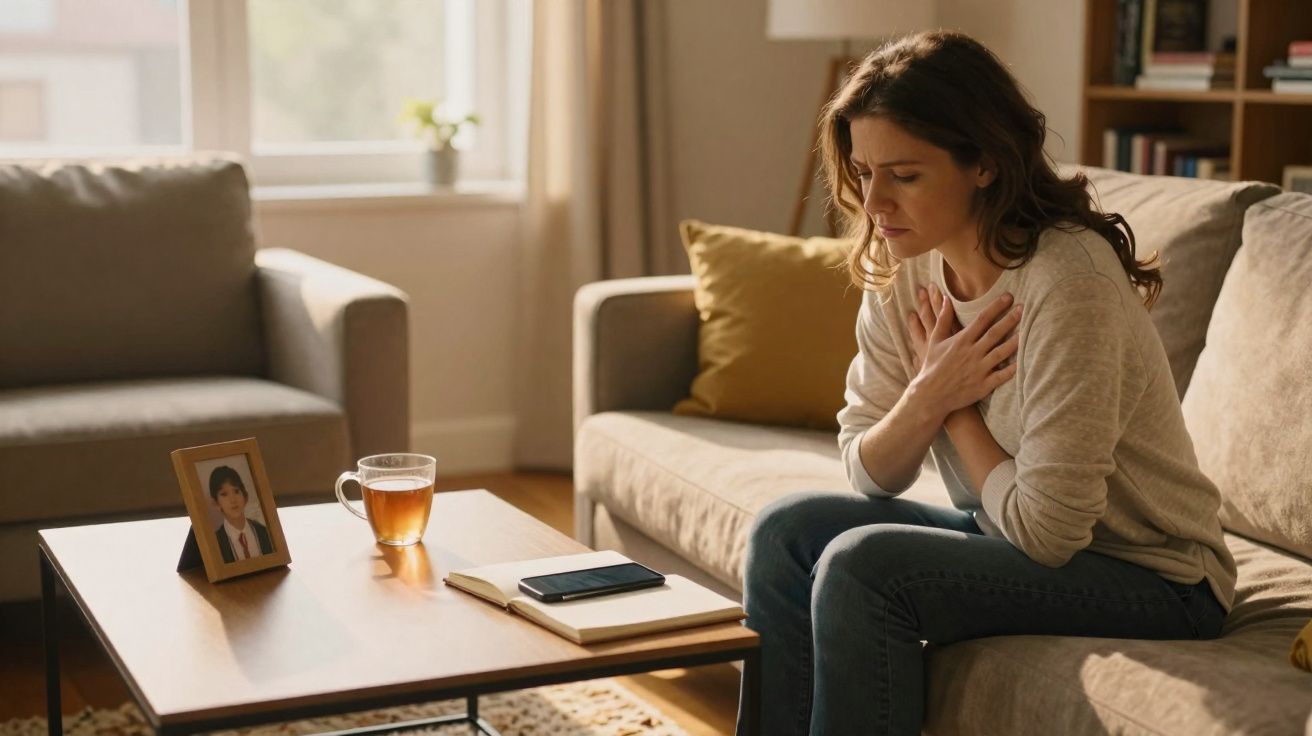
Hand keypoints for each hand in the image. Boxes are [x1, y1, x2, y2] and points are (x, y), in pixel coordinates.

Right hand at [905, 283, 1021, 419]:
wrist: (930, 395)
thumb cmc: (932, 367)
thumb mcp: (934, 341)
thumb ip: (943, 320)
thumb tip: (945, 299)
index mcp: (961, 341)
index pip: (982, 320)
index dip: (996, 307)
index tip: (1008, 297)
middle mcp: (971, 353)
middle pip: (995, 333)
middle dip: (1010, 319)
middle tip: (1023, 308)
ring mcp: (978, 370)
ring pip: (1001, 352)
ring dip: (1015, 341)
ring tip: (1028, 331)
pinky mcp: (983, 385)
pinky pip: (1002, 376)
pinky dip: (1014, 369)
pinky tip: (1024, 360)